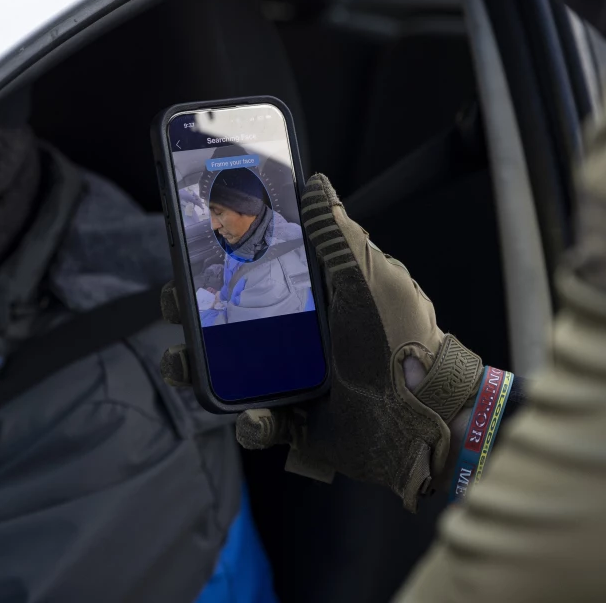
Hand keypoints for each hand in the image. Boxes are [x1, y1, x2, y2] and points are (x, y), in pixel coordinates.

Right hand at [160, 174, 483, 510]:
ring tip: (183, 363)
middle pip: (228, 317)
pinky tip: (257, 414)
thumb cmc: (402, 340)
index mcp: (312, 296)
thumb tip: (315, 182)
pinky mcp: (296, 423)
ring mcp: (292, 380)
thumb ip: (337, 233)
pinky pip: (258, 422)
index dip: (220, 257)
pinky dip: (251, 421)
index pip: (255, 268)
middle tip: (179, 302)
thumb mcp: (368, 277)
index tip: (191, 244)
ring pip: (227, 370)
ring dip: (197, 366)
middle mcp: (297, 335)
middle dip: (193, 309)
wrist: (426, 416)